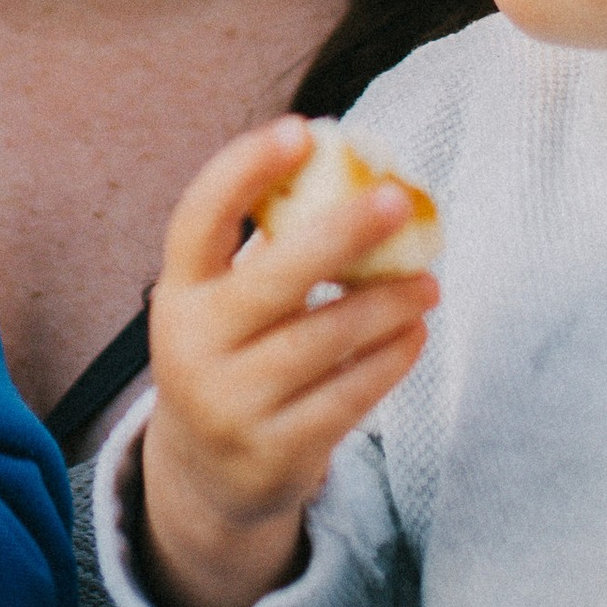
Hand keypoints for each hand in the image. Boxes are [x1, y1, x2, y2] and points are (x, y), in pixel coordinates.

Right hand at [136, 115, 435, 606]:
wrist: (208, 476)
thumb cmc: (234, 354)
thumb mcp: (224, 305)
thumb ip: (270, 250)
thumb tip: (360, 172)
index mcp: (179, 292)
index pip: (199, 218)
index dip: (243, 170)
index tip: (301, 131)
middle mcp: (193, 345)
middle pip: (272, 279)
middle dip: (340, 235)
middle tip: (398, 201)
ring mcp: (231, 403)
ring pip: (323, 341)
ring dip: (385, 305)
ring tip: (427, 283)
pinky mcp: (274, 452)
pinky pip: (347, 398)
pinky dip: (389, 360)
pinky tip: (415, 334)